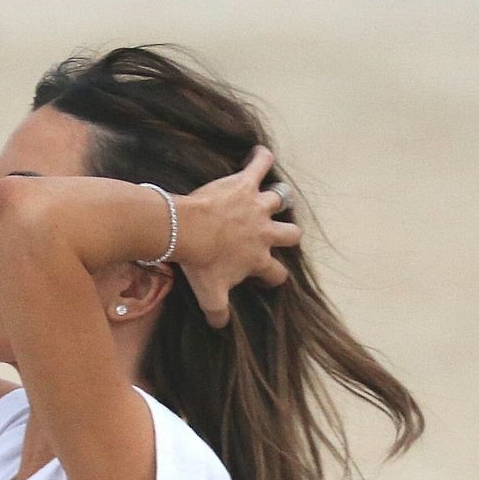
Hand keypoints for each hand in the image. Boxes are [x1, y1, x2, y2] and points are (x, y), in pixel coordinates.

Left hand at [173, 145, 302, 329]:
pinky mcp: (244, 184)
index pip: (277, 273)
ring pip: (280, 199)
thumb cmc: (200, 264)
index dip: (274, 276)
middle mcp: (265, 232)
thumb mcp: (209, 294)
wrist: (187, 231)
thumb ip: (217, 312)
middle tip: (277, 234)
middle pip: (291, 234)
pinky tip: (260, 153)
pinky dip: (261, 157)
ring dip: (277, 199)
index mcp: (258, 259)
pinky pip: (260, 164)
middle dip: (287, 235)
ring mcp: (257, 206)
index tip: (266, 277)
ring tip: (272, 197)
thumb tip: (221, 326)